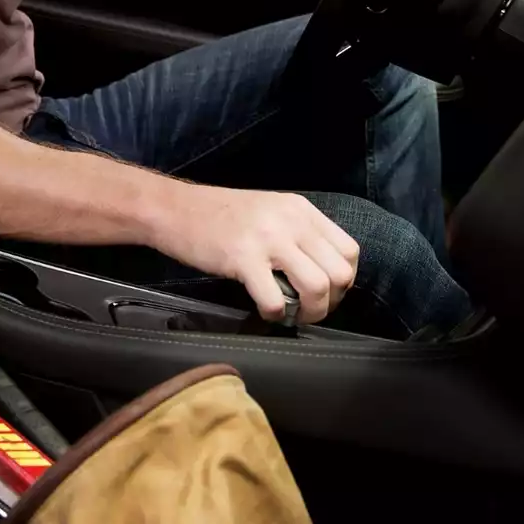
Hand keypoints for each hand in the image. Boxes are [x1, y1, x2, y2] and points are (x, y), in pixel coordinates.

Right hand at [144, 186, 359, 323]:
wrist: (173, 209)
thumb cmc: (219, 214)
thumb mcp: (270, 211)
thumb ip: (298, 232)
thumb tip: (321, 270)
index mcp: (301, 209)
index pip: (349, 250)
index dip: (344, 280)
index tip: (325, 292)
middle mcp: (291, 221)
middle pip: (340, 273)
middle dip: (331, 302)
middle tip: (309, 309)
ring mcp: (268, 239)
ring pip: (317, 287)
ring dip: (310, 312)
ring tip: (291, 314)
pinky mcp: (243, 258)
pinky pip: (275, 299)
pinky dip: (275, 314)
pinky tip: (264, 311)